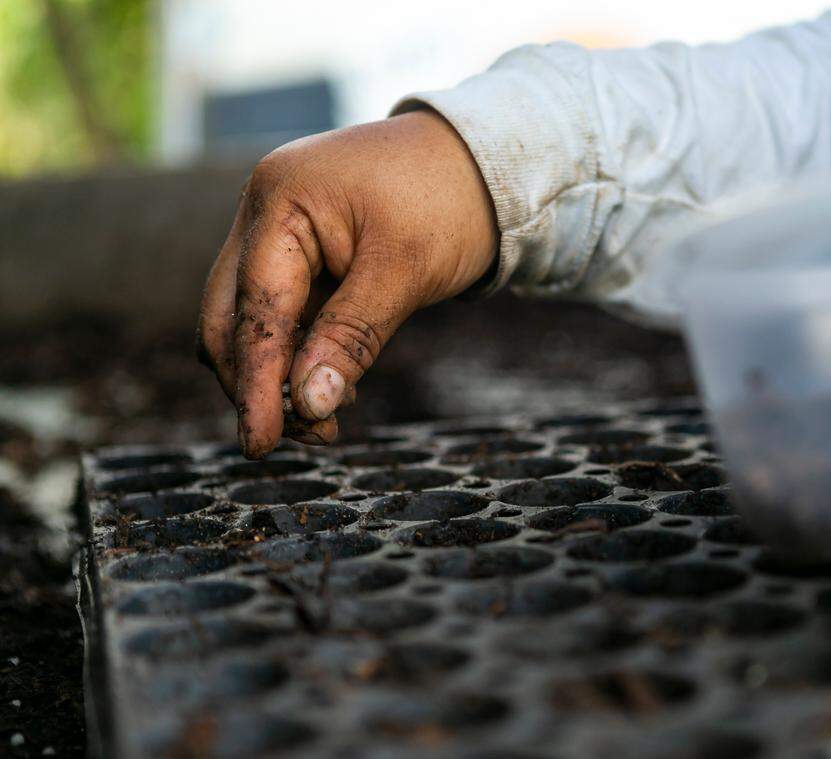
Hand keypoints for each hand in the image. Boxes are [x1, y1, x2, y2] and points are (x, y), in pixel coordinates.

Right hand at [197, 111, 498, 457]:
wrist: (488, 161)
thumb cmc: (451, 201)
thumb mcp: (405, 271)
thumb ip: (352, 338)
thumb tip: (307, 405)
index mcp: (280, 200)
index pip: (254, 309)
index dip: (254, 383)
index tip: (258, 443)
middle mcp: (264, 211)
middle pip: (230, 318)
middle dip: (256, 385)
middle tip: (301, 439)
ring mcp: (278, 230)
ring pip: (252, 321)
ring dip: (278, 376)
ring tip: (327, 423)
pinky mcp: (301, 253)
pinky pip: (284, 314)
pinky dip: (301, 354)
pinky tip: (336, 386)